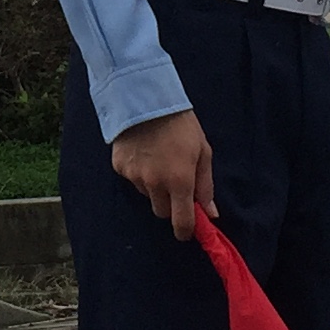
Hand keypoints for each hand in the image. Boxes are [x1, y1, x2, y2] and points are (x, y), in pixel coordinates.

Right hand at [111, 107, 214, 236]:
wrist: (146, 98)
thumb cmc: (181, 124)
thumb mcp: (203, 152)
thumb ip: (205, 186)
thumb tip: (211, 214)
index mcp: (179, 181)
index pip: (181, 222)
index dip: (185, 231)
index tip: (187, 231)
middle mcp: (155, 184)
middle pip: (161, 212)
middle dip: (169, 204)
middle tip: (174, 181)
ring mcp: (134, 177)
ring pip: (146, 195)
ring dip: (153, 186)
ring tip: (157, 159)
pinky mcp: (119, 167)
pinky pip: (131, 180)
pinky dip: (138, 172)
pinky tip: (142, 152)